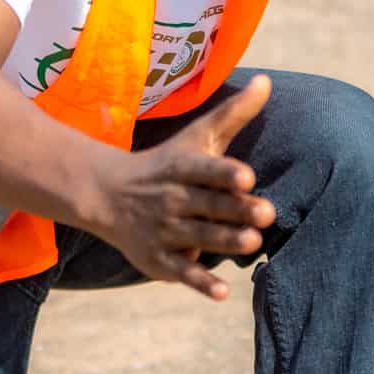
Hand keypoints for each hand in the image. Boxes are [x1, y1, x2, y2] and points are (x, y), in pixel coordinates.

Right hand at [86, 74, 276, 300]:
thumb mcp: (196, 137)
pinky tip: (223, 293)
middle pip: (208, 206)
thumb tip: (268, 80)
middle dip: (236, 210)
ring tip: (253, 244)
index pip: (206, 169)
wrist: (105, 194)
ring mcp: (164, 231)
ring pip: (198, 238)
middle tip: (267, 213)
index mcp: (183, 168)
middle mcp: (173, 199)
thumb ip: (234, 113)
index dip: (225, 173)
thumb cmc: (166, 163)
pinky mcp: (157, 259)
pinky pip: (181, 273)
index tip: (247, 176)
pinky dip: (200, 283)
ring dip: (225, 243)